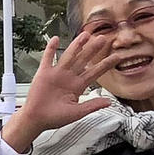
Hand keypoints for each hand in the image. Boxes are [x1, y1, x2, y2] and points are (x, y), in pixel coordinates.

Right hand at [1, 31, 116, 152]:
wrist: (36, 119)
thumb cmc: (54, 118)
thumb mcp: (77, 112)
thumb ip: (92, 105)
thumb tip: (109, 102)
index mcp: (78, 86)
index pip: (95, 72)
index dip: (105, 64)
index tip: (116, 57)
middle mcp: (68, 77)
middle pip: (84, 60)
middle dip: (93, 49)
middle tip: (103, 39)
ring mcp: (56, 74)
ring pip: (69, 56)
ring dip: (77, 45)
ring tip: (85, 35)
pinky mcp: (44, 73)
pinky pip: (48, 58)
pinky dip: (50, 49)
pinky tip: (55, 39)